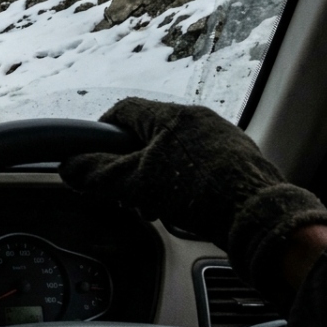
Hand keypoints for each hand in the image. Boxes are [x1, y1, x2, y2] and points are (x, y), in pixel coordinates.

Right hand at [60, 98, 326, 305]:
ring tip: (154, 205)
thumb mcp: (135, 184)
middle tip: (124, 189)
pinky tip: (183, 207)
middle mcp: (199, 118)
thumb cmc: (196, 191)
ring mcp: (223, 138)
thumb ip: (98, 174)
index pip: (124, 111)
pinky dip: (183, 183)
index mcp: (171, 116)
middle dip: (131, 163)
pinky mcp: (240, 160)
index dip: (102, 132)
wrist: (258, 215)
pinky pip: (199, 164)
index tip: (93, 155)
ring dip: (157, 177)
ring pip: (174, 152)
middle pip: (149, 134)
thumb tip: (68, 167)